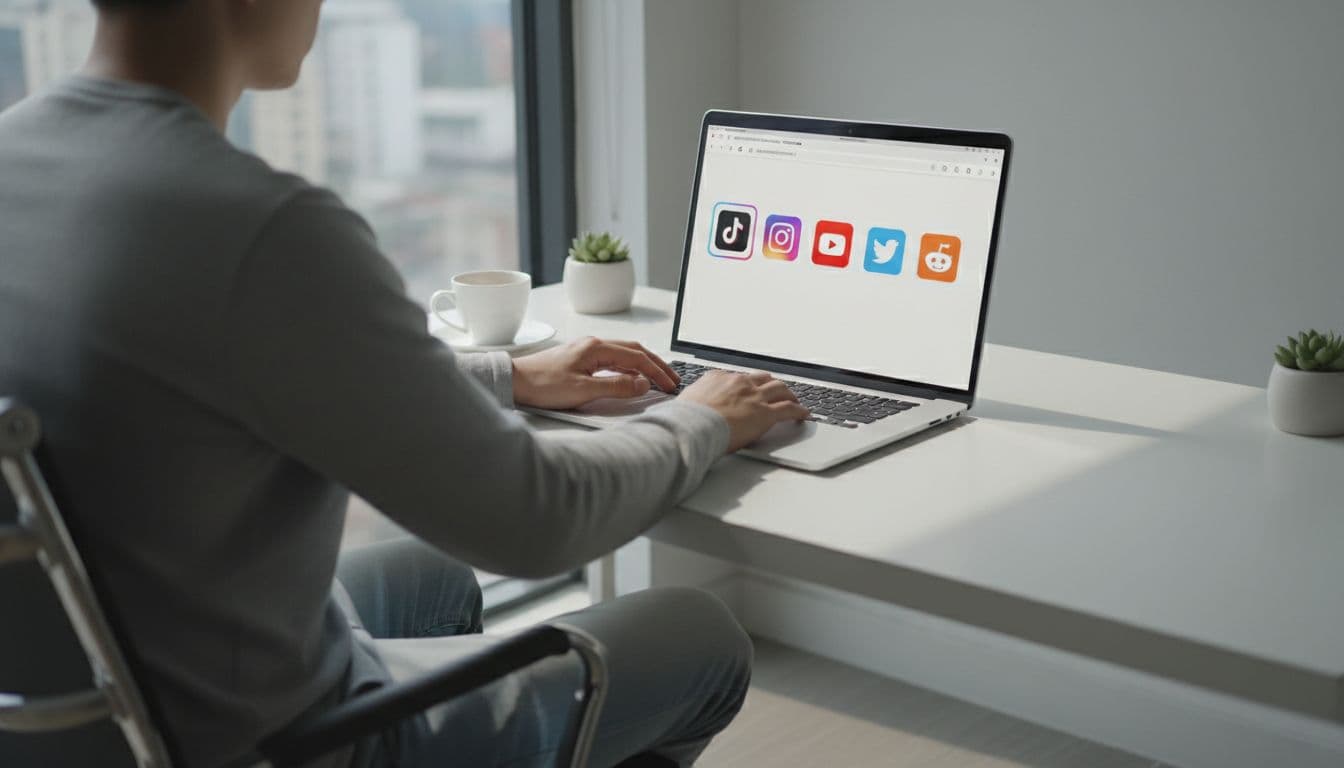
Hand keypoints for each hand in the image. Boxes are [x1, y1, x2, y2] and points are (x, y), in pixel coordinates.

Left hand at [512, 337, 679, 409]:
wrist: (513, 381)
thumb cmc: (542, 385)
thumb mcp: (583, 390)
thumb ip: (616, 386)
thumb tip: (643, 384)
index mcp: (597, 348)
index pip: (638, 358)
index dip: (658, 372)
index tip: (671, 386)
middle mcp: (593, 344)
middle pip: (635, 350)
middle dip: (657, 364)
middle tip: (672, 379)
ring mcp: (586, 350)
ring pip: (624, 353)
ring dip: (644, 364)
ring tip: (657, 378)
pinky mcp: (579, 358)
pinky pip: (612, 359)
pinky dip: (628, 366)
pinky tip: (630, 377)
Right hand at [679, 370, 809, 451]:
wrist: (692, 426)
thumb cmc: (684, 419)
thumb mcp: (685, 402)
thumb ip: (694, 400)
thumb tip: (690, 405)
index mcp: (718, 378)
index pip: (738, 378)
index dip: (746, 385)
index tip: (748, 389)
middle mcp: (739, 383)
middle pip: (763, 378)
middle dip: (771, 384)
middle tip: (776, 391)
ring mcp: (754, 396)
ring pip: (780, 389)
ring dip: (789, 394)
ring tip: (793, 400)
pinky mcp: (765, 413)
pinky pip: (789, 409)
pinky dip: (799, 411)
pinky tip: (804, 414)